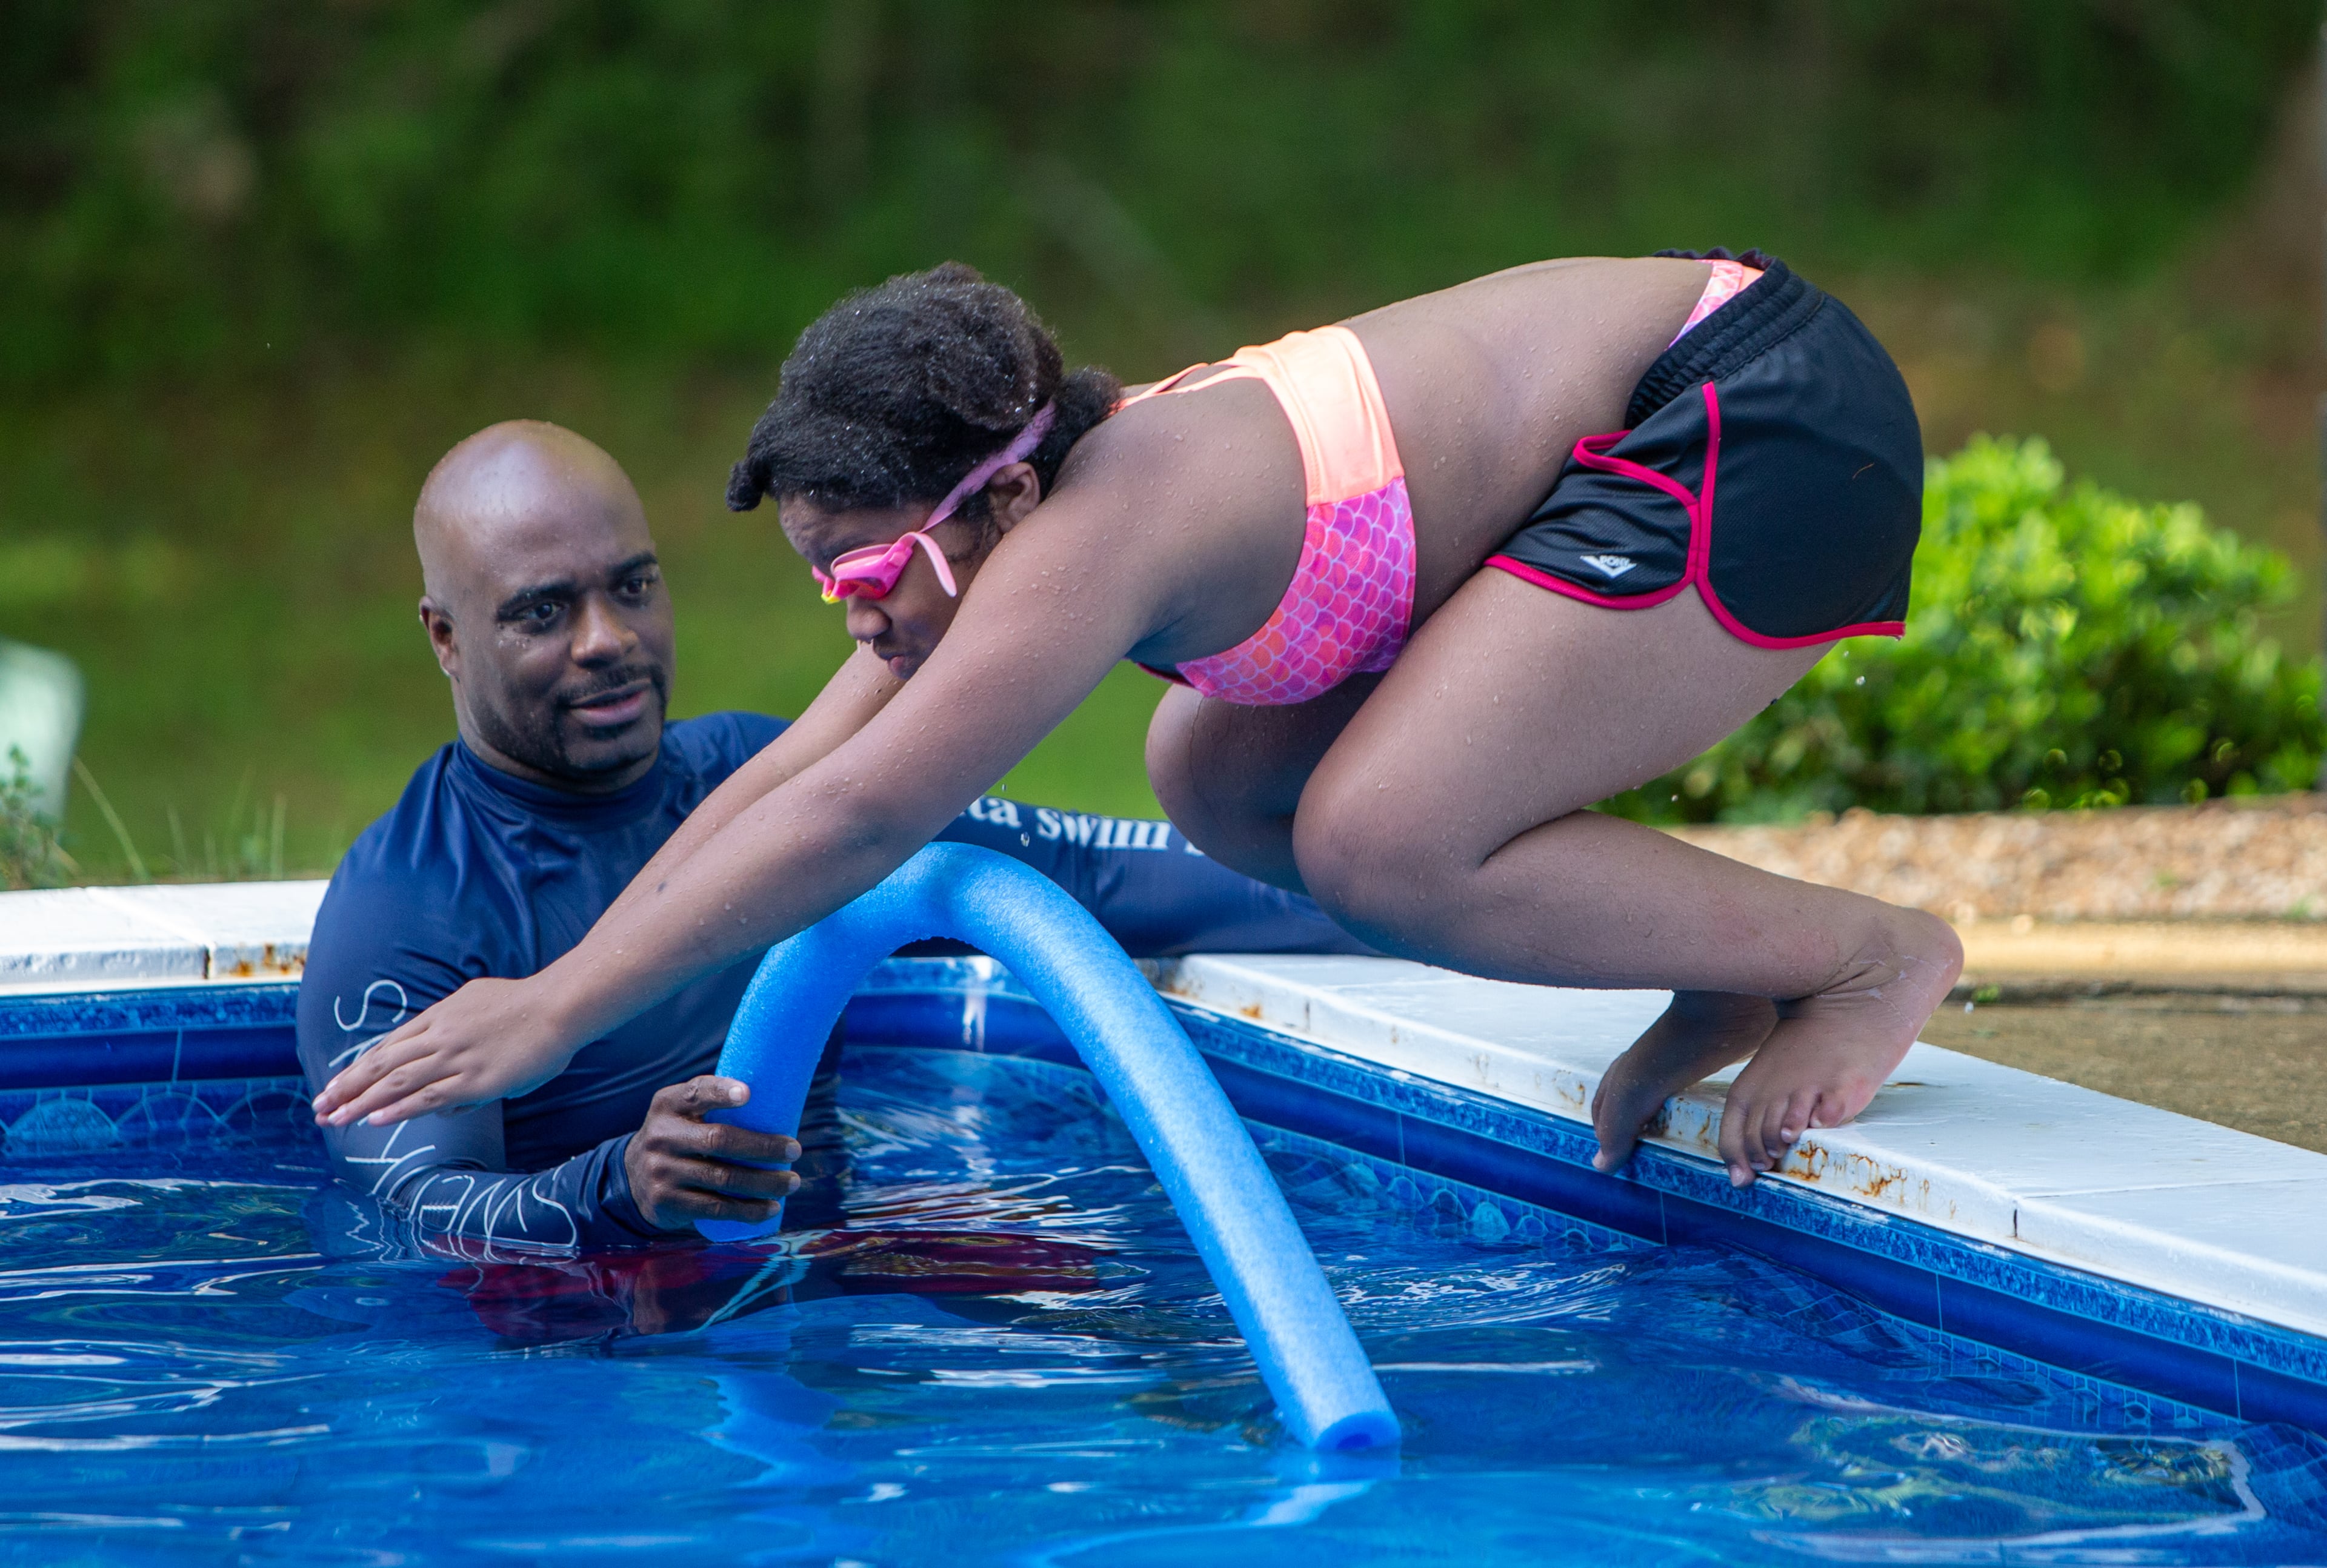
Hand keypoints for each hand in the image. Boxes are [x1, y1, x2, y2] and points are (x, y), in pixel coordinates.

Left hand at [311, 974, 579, 1127]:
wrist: (559, 1006)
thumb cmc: (526, 1006)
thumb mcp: (480, 1008)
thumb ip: (456, 1039)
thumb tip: (445, 1093)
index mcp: (439, 1017)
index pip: (387, 1047)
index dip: (357, 1069)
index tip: (334, 1086)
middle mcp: (439, 1037)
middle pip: (382, 1064)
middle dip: (347, 1087)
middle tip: (319, 1107)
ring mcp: (456, 1058)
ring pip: (397, 1082)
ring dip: (361, 1102)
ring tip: (334, 1119)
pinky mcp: (476, 1080)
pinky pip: (429, 1095)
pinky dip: (399, 1108)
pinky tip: (375, 1119)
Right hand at [624, 1077, 801, 1231]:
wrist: (632, 1176)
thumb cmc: (680, 1136)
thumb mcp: (683, 1113)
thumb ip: (714, 1103)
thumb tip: (778, 1099)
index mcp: (668, 1104)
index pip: (696, 1093)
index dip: (721, 1092)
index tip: (749, 1094)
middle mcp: (661, 1135)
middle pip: (719, 1140)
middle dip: (764, 1146)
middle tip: (795, 1150)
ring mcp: (662, 1171)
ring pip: (723, 1178)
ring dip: (764, 1183)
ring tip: (791, 1182)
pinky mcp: (666, 1202)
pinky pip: (714, 1208)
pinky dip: (748, 1210)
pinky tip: (771, 1208)